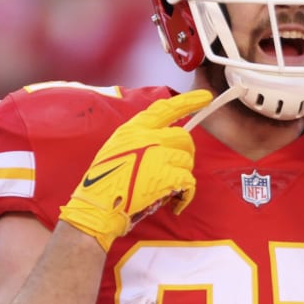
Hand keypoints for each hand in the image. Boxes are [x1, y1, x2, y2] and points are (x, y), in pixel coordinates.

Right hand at [59, 90, 209, 250]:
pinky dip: (185, 195)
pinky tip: (174, 203)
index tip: (206, 97)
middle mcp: (147, 137)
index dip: (188, 101)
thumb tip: (163, 142)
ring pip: (187, 160)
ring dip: (181, 177)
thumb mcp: (115, 149)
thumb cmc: (104, 183)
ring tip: (167, 190)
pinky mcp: (166, 176)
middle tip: (176, 171)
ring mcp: (158, 155)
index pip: (165, 108)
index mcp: (134, 129)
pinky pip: (189, 182)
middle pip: (183, 137)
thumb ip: (139, 141)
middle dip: (185, 155)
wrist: (98, 206)